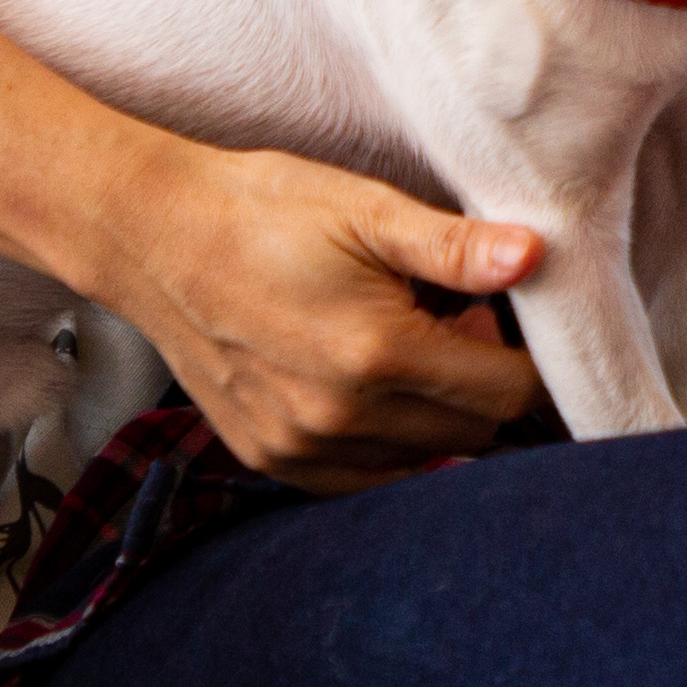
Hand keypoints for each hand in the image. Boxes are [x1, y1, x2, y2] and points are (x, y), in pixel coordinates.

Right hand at [91, 142, 550, 491]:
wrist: (153, 238)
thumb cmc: (263, 212)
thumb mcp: (366, 209)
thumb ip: (454, 246)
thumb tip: (533, 257)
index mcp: (378, 354)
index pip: (505, 394)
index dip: (529, 363)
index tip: (514, 324)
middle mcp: (341, 417)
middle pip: (473, 432)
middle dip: (485, 384)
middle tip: (459, 321)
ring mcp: (301, 447)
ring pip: (423, 460)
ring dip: (438, 415)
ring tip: (410, 348)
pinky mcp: (271, 459)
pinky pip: (365, 477)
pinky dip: (390, 444)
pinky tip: (372, 387)